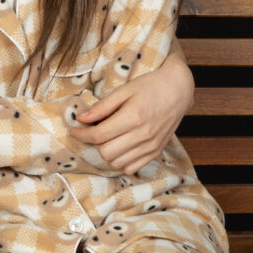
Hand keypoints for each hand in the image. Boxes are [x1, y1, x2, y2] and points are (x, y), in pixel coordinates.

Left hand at [70, 48, 193, 173]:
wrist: (178, 90)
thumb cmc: (150, 86)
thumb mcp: (124, 90)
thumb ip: (102, 107)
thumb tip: (80, 119)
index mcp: (133, 117)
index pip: (98, 135)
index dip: (81, 134)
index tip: (73, 130)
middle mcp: (143, 135)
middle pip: (106, 152)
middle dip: (94, 143)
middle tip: (92, 132)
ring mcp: (151, 146)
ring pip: (117, 163)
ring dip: (107, 152)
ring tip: (107, 138)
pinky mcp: (156, 151)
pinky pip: (132, 167)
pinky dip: (121, 161)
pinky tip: (120, 147)